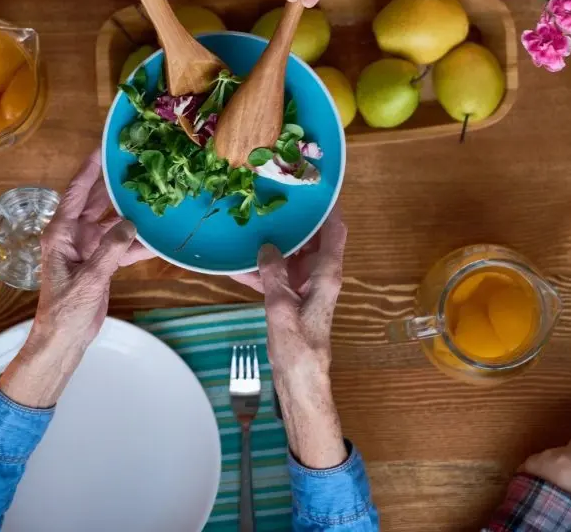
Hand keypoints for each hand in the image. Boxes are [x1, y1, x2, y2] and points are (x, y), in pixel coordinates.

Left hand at [0, 151, 150, 406]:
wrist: (63, 339)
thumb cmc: (65, 310)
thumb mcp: (89, 279)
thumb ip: (110, 250)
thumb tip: (131, 224)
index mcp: (61, 233)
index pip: (76, 193)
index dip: (89, 170)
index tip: (103, 149)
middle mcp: (73, 236)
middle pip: (97, 203)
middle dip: (115, 186)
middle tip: (136, 165)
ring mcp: (87, 249)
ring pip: (113, 224)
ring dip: (131, 214)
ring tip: (154, 195)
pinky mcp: (100, 264)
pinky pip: (122, 246)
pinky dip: (138, 243)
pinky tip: (159, 237)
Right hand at [234, 209, 347, 467]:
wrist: (299, 385)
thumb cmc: (298, 350)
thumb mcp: (281, 309)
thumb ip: (274, 276)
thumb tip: (267, 246)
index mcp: (326, 276)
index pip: (335, 232)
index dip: (329, 207)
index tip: (315, 184)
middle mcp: (319, 278)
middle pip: (310, 239)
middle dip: (293, 219)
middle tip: (270, 196)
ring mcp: (304, 289)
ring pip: (289, 256)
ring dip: (271, 243)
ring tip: (248, 223)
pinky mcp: (290, 301)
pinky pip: (275, 276)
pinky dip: (259, 269)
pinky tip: (235, 262)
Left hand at [519, 430, 570, 504]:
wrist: (533, 518)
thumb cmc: (566, 506)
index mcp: (568, 457)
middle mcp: (550, 452)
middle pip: (570, 448)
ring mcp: (536, 457)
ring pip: (556, 456)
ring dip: (563, 465)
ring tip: (565, 486)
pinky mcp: (525, 465)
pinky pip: (543, 462)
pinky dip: (550, 470)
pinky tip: (551, 485)